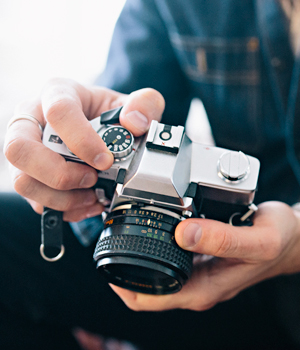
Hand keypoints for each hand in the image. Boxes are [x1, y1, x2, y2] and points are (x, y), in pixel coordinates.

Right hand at [3, 78, 164, 221]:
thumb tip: (135, 122)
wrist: (101, 129)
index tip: (105, 159)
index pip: (58, 112)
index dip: (82, 139)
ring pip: (22, 181)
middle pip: (19, 149)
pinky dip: (66, 209)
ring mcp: (26, 153)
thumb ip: (144, 104)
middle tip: (91, 178)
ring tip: (93, 195)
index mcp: (57, 94)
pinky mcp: (30, 178)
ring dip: (61, 196)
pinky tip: (90, 203)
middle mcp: (31, 121)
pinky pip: (36, 201)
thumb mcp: (131, 103)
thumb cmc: (108, 113)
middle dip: (59, 173)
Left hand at [110, 201, 299, 311]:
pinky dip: (159, 243)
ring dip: (140, 254)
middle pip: (145, 289)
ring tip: (131, 225)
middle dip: (122, 268)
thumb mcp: (257, 240)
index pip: (147, 300)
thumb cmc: (279, 240)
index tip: (111, 254)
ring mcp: (199, 274)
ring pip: (156, 273)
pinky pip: (170, 257)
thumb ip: (222, 239)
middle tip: (115, 233)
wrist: (294, 238)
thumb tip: (181, 233)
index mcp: (205, 289)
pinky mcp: (202, 258)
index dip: (121, 283)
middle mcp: (198, 286)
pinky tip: (158, 222)